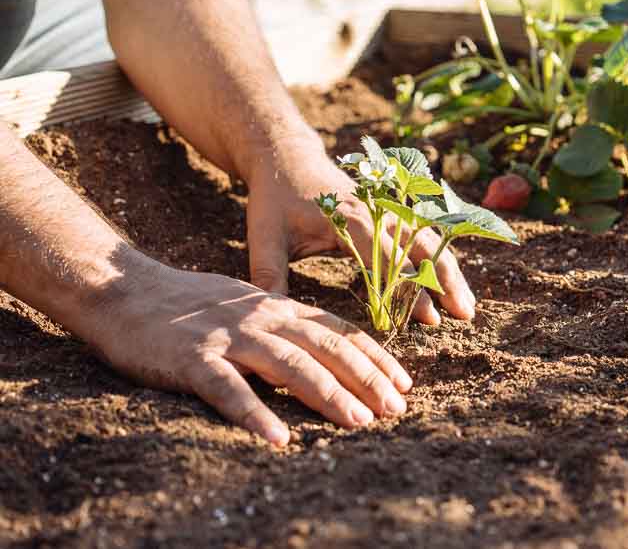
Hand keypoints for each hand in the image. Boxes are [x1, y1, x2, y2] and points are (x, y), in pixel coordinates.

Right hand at [90, 257, 411, 445]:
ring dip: (329, 395)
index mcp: (279, 307)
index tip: (404, 384)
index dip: (375, 358)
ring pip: (291, 366)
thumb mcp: (248, 305)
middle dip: (367, 379)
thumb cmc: (190, 303)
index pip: (339, 332)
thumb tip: (324, 352)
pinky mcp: (193, 359)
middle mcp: (263, 318)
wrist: (124, 288)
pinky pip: (229, 390)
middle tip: (396, 409)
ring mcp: (229, 337)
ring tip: (359, 422)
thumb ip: (284, 325)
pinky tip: (278, 438)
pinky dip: (255, 414)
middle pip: (327, 348)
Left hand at [243, 135, 475, 323]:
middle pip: (425, 247)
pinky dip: (438, 259)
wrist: (286, 156)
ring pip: (430, 240)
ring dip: (449, 271)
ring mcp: (387, 210)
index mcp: (352, 220)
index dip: (412, 289)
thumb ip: (268, 275)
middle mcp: (378, 213)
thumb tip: (269, 317)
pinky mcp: (388, 212)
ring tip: (466, 305)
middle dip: (447, 281)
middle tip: (465, 314)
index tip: (430, 318)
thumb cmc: (275, 197)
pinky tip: (449, 283)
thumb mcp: (264, 236)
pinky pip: (421, 235)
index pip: (390, 260)